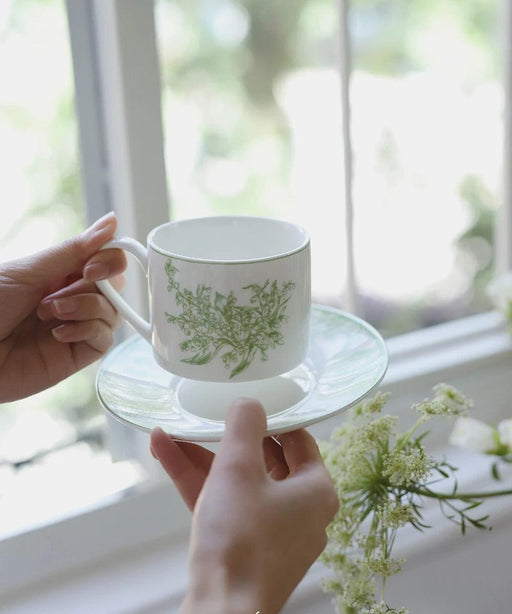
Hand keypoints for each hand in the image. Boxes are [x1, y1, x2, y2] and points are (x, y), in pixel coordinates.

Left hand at [0, 212, 126, 401]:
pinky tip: (57, 334)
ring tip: (48, 313)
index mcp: (62, 273)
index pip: (107, 259)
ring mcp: (78, 326)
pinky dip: (87, 330)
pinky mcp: (78, 354)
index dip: (110, 260)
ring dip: (85, 307)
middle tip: (64, 291)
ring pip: (114, 311)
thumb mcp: (31, 271)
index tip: (91, 268)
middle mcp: (74, 298)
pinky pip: (105, 339)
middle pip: (116, 285)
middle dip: (97, 285)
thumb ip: (75, 249)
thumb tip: (112, 220)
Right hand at [150, 399, 338, 613]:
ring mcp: (274, 532)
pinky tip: (166, 454)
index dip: (272, 417)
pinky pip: (226, 504)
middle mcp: (301, 511)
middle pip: (264, 460)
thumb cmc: (240, 537)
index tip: (248, 402)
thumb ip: (244, 425)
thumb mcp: (238, 467)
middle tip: (208, 416)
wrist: (221, 610)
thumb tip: (249, 402)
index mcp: (316, 490)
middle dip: (227, 438)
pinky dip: (200, 482)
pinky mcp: (248, 548)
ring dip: (202, 458)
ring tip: (170, 433)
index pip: (298, 440)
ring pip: (239, 482)